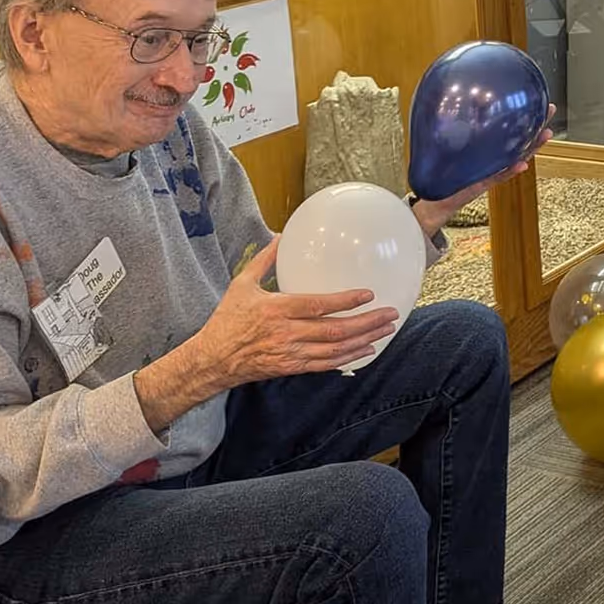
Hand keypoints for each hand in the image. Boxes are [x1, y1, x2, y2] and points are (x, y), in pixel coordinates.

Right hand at [138, 236, 395, 429]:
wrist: (212, 359)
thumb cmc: (227, 319)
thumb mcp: (241, 284)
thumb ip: (264, 260)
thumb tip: (281, 235)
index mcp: (276, 309)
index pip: (318, 305)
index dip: (346, 301)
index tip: (369, 294)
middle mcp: (286, 333)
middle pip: (334, 330)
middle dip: (367, 322)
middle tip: (391, 314)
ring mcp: (290, 353)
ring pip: (335, 349)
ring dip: (364, 340)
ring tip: (386, 330)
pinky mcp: (291, 367)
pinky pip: (325, 365)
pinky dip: (348, 358)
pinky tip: (366, 350)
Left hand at [410, 103, 556, 236]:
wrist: (434, 199)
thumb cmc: (441, 172)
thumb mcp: (447, 144)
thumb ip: (452, 126)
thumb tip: (451, 100)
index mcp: (485, 147)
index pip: (506, 128)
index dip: (519, 114)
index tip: (533, 99)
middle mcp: (491, 158)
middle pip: (518, 140)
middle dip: (535, 126)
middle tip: (549, 111)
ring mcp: (490, 170)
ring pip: (516, 157)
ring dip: (532, 147)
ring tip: (545, 135)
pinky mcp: (482, 183)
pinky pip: (499, 176)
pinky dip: (510, 171)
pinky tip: (522, 164)